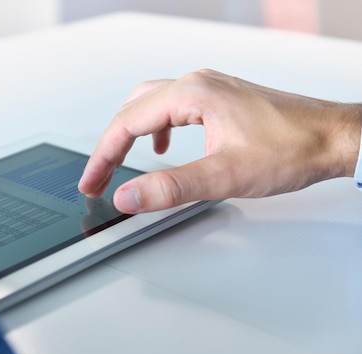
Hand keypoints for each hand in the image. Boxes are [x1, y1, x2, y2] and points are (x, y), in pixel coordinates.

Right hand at [78, 69, 361, 212]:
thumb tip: (128, 196)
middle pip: (134, 109)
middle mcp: (198, 84)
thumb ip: (170, 188)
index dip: (103, 156)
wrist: (336, 138)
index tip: (91, 182)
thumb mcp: (225, 175)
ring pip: (151, 104)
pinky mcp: (221, 99)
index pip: (128, 122)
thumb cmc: (293, 148)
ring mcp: (210, 89)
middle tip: (98, 176)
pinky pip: (174, 107)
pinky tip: (162, 146)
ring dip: (130, 133)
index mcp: (193, 94)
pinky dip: (156, 128)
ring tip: (119, 161)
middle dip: (111, 144)